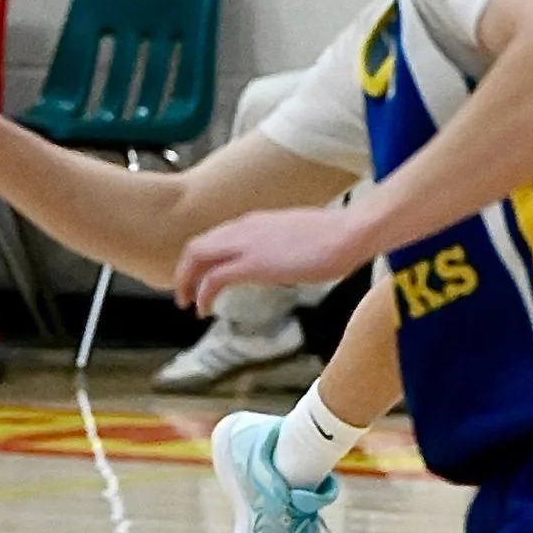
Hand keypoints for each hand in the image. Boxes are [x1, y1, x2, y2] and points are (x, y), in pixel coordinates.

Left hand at [175, 207, 362, 313]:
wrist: (349, 232)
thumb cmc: (337, 237)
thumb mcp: (301, 237)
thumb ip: (283, 245)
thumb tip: (286, 259)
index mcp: (256, 221)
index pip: (217, 237)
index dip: (204, 257)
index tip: (202, 275)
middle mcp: (244, 227)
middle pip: (198, 245)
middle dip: (185, 270)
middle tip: (184, 292)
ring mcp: (246, 244)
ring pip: (197, 257)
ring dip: (186, 282)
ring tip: (187, 303)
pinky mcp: (252, 264)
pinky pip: (214, 279)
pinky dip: (202, 295)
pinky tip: (203, 310)